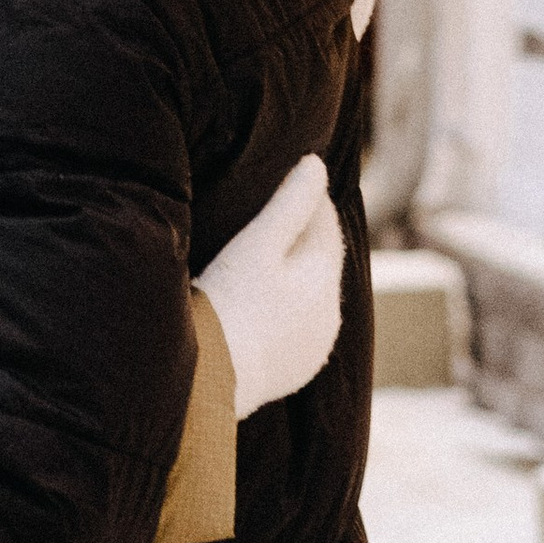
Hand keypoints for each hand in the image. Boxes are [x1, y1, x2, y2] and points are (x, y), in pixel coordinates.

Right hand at [198, 155, 343, 419]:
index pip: (326, 222)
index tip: (285, 179)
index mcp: (326, 277)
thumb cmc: (229, 301)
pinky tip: (263, 304)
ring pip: (312, 295)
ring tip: (264, 259)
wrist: (211, 377)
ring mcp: (317, 344)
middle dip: (303, 236)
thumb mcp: (257, 243)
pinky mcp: (300, 367)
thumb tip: (317, 165)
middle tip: (271, 213)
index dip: (307, 197)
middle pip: (321, 259)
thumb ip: (290, 202)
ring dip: (296, 275)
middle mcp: (332, 312)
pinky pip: (300, 326)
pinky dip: (288, 309)